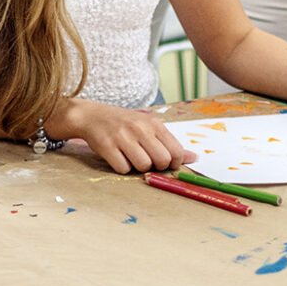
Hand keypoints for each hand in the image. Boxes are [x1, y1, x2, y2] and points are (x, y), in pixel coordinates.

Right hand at [57, 99, 194, 174]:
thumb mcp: (149, 128)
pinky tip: (118, 158)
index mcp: (154, 124)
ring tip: (131, 158)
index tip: (164, 162)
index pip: (176, 152)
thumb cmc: (125, 124)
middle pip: (162, 161)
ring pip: (143, 166)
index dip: (173, 163)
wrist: (92, 116)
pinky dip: (122, 168)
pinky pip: (123, 169)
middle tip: (146, 160)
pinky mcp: (107, 146)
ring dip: (138, 168)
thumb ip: (170, 143)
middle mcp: (140, 129)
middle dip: (156, 167)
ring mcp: (123, 137)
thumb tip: (194, 158)